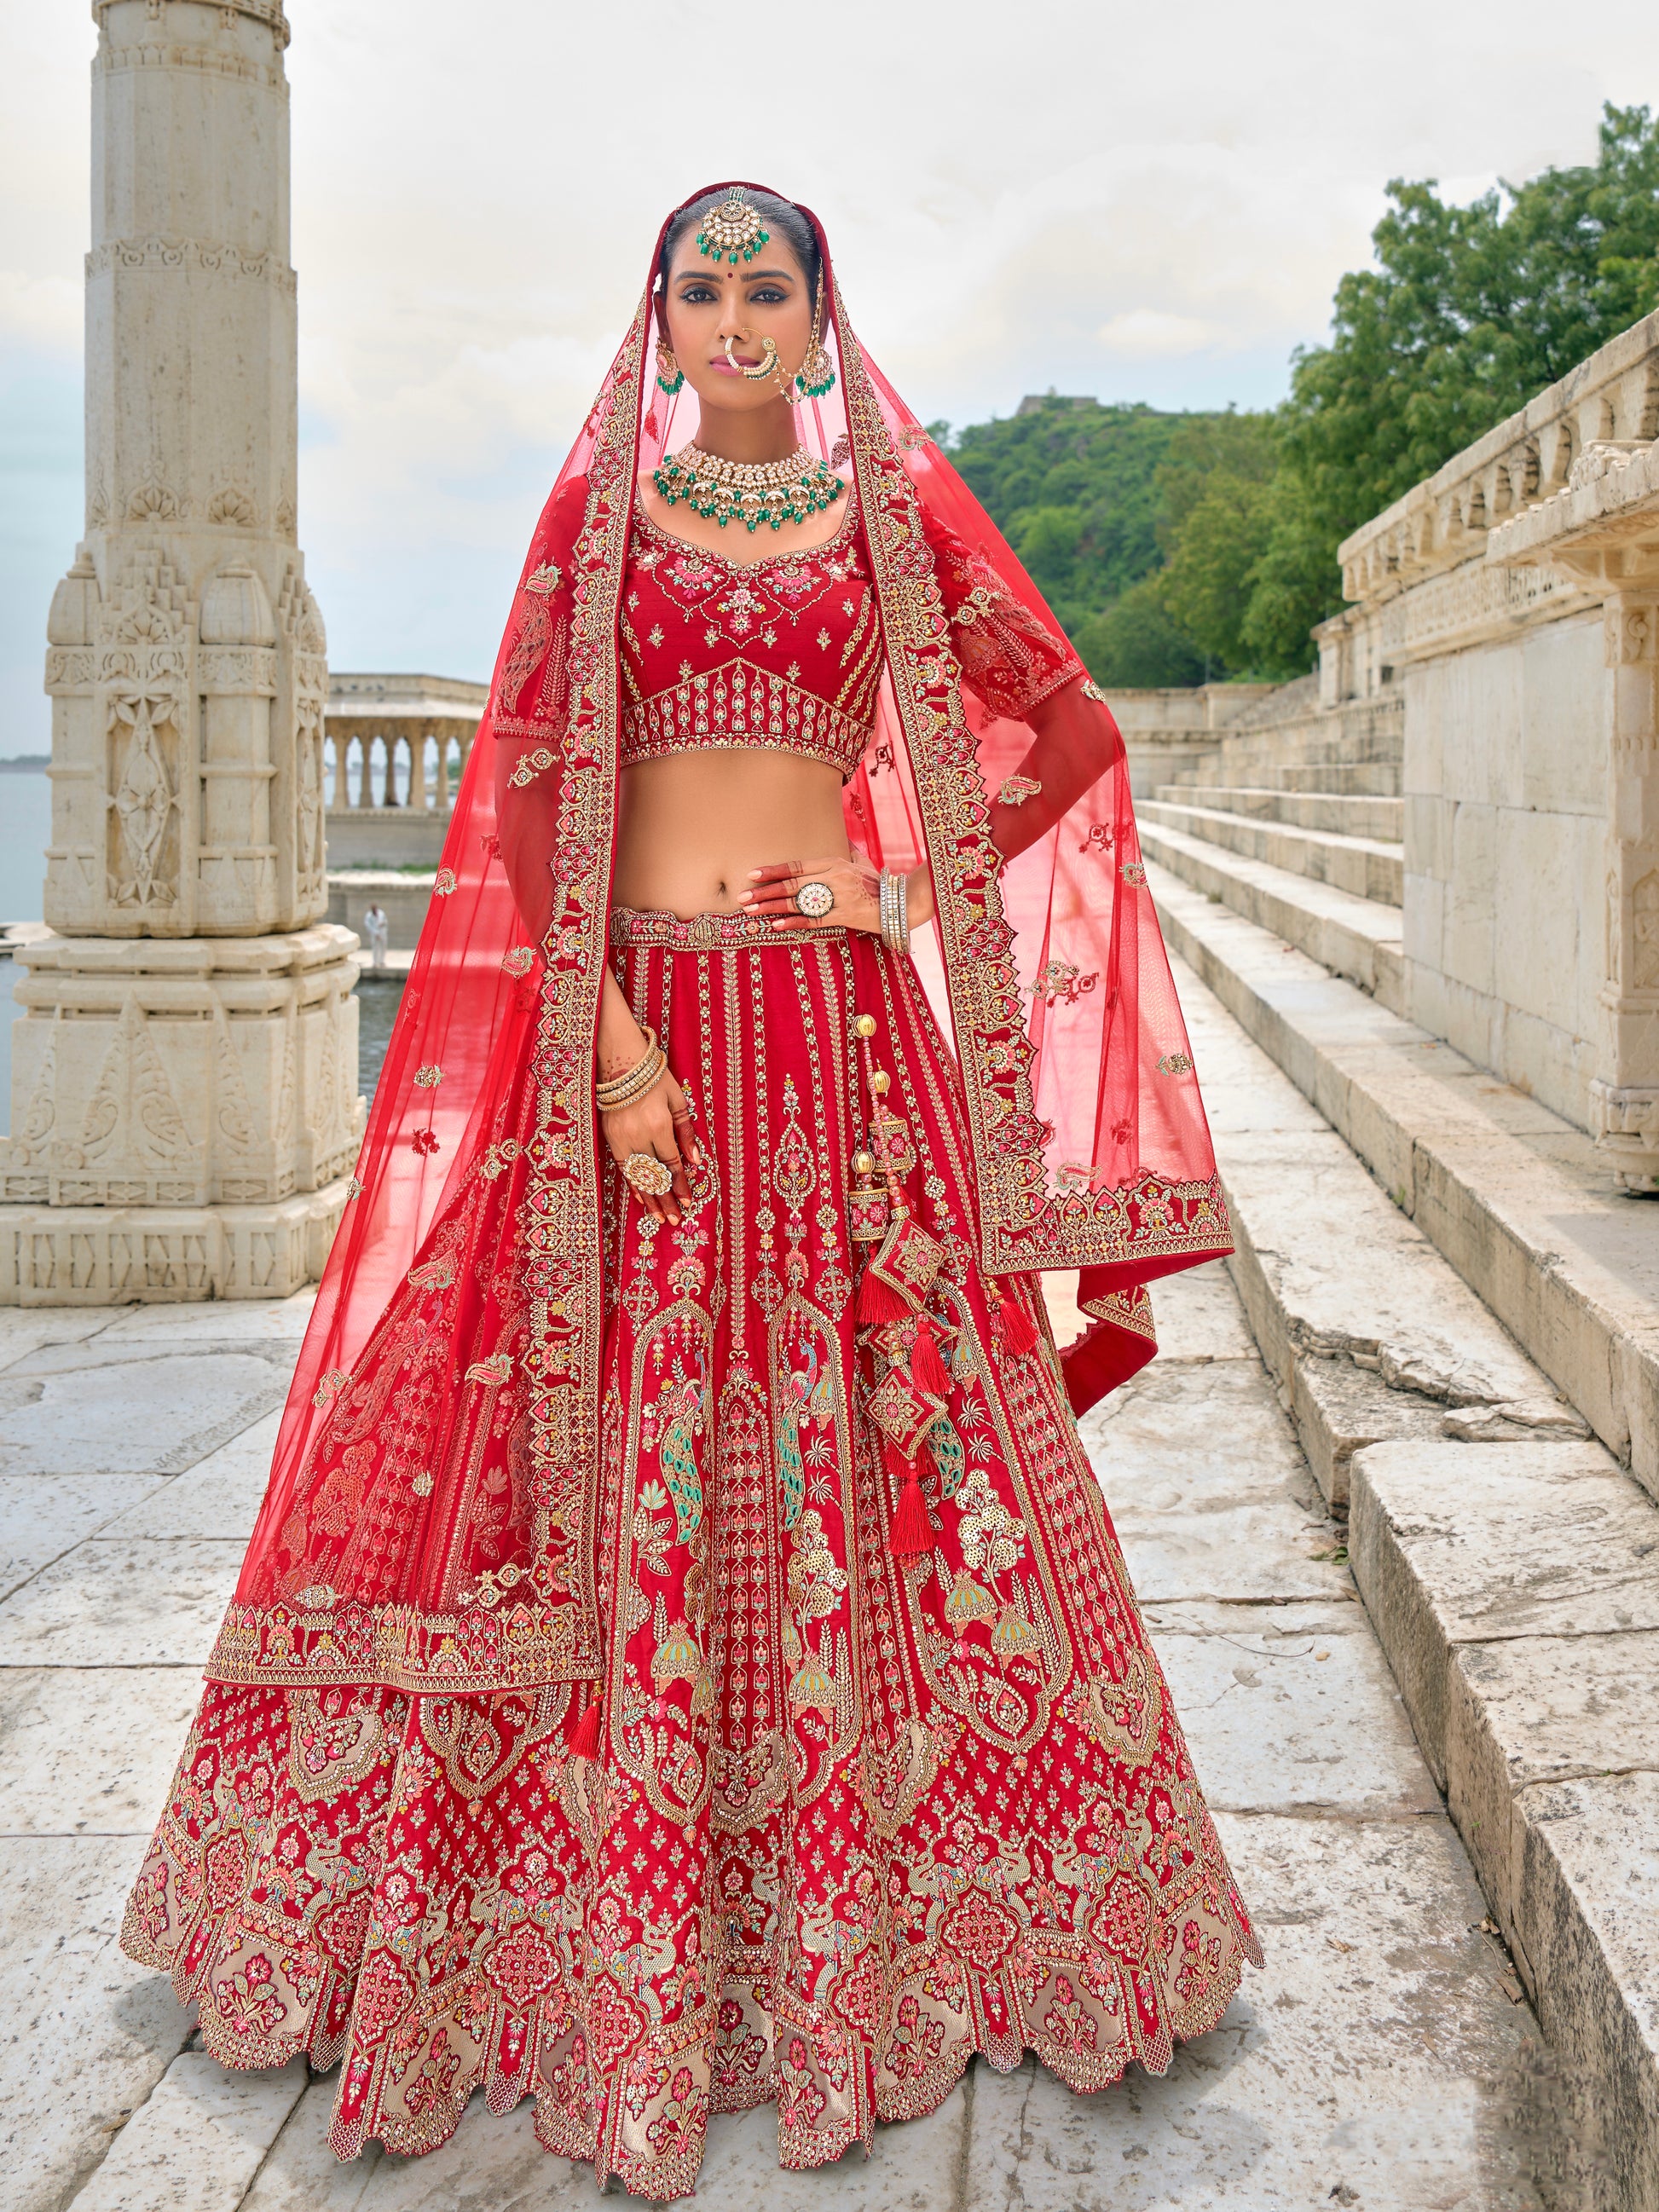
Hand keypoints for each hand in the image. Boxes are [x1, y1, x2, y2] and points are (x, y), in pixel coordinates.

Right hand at [600, 1065, 698, 1226]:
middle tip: (675, 1220)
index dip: (680, 1186)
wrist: (621, 1064)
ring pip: (637, 1176)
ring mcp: (621, 1138)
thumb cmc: (655, 1079)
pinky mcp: (609, 1138)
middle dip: (666, 1200)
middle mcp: (638, 1135)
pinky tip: (641, 1198)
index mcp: (659, 1125)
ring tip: (659, 1217)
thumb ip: (686, 1132)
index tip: (688, 1203)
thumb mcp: (677, 1101)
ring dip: (649, 1199)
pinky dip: (633, 1183)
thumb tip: (695, 1161)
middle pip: (654, 1176)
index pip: (671, 1164)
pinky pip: (622, 1167)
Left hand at [738, 856, 934, 935]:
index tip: (752, 874)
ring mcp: (837, 897)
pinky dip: (793, 923)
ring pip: (797, 903)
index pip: (796, 865)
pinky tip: (776, 925)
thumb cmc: (879, 883)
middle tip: (742, 898)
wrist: (901, 902)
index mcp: (834, 862)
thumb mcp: (861, 861)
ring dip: (771, 907)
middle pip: (791, 885)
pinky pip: (812, 920)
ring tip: (751, 912)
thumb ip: (847, 850)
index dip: (773, 870)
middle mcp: (833, 878)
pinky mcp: (843, 916)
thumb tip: (839, 838)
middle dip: (763, 891)